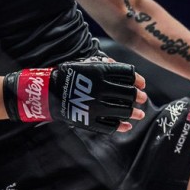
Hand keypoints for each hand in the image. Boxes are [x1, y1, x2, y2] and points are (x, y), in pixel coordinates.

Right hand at [4, 59, 147, 133]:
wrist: (48, 92)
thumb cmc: (68, 75)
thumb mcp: (86, 64)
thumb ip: (104, 64)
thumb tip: (120, 67)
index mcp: (101, 72)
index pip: (127, 75)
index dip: (137, 79)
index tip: (142, 84)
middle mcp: (101, 89)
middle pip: (129, 94)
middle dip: (138, 97)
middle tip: (142, 99)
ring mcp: (96, 106)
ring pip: (123, 111)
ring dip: (135, 113)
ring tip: (140, 114)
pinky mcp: (90, 120)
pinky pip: (110, 125)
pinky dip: (121, 126)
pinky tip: (127, 126)